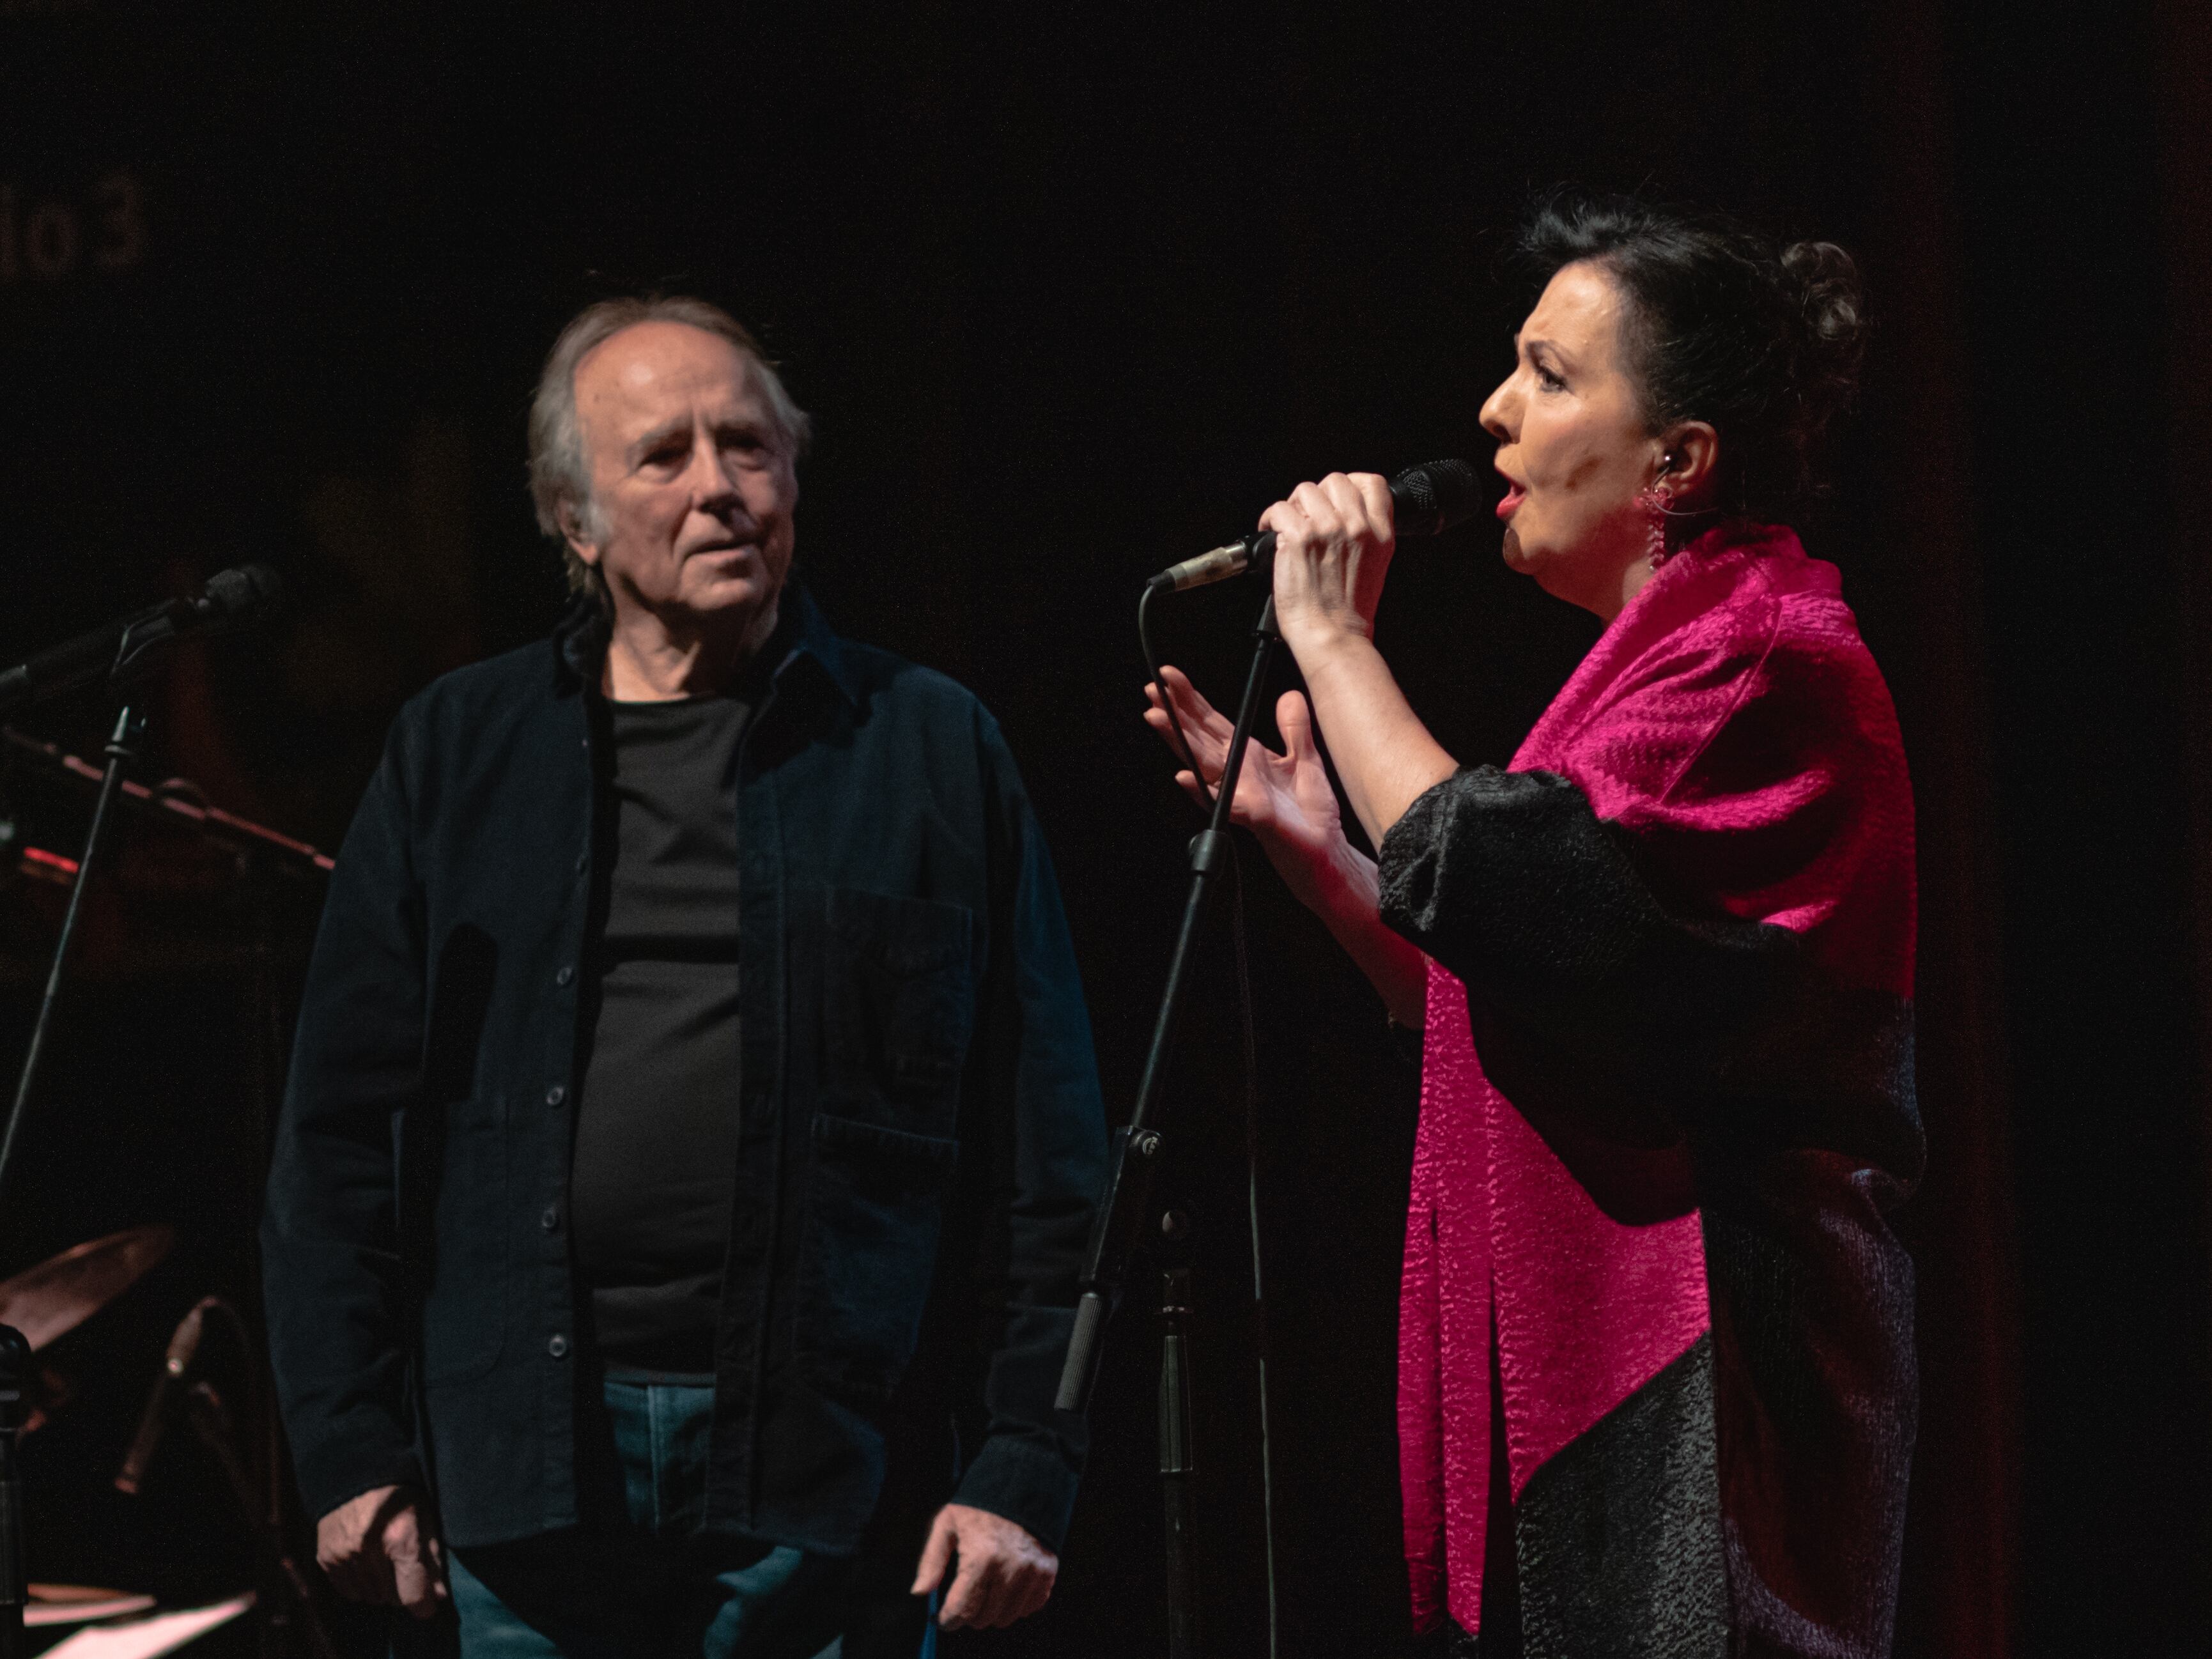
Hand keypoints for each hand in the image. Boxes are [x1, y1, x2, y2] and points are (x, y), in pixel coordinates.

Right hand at [316, 1485, 446, 1618]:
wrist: (355, 1474)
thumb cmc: (399, 1496)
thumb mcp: (425, 1518)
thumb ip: (433, 1559)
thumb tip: (438, 1597)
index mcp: (401, 1538)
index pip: (412, 1593)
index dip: (423, 1605)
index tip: (427, 1605)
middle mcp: (370, 1550)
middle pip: (392, 1598)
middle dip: (403, 1589)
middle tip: (404, 1568)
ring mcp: (344, 1556)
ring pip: (370, 1597)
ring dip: (381, 1588)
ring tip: (384, 1563)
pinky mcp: (326, 1559)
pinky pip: (348, 1591)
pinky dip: (360, 1585)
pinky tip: (365, 1565)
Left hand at [910, 1502, 1057, 1629]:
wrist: (1023, 1487)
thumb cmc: (979, 1507)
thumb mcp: (947, 1524)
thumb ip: (931, 1560)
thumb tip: (919, 1593)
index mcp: (981, 1558)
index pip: (961, 1609)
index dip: (948, 1620)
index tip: (943, 1619)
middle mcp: (1009, 1570)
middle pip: (982, 1618)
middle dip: (968, 1614)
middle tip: (964, 1598)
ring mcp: (1032, 1574)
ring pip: (1005, 1618)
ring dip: (991, 1612)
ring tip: (985, 1591)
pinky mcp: (1047, 1574)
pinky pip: (1028, 1608)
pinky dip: (1015, 1605)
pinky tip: (1006, 1588)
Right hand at [1144, 668, 1351, 906]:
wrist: (1325, 851)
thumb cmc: (1312, 813)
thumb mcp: (1306, 758)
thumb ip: (1295, 728)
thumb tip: (1290, 695)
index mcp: (1247, 757)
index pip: (1212, 723)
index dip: (1191, 700)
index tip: (1172, 677)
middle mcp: (1237, 774)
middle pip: (1199, 737)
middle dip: (1175, 712)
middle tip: (1153, 688)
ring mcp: (1240, 794)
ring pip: (1202, 763)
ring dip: (1178, 741)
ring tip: (1157, 718)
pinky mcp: (1252, 815)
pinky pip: (1222, 801)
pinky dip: (1201, 789)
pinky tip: (1184, 776)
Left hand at [1260, 471, 1396, 648]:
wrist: (1333, 635)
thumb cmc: (1348, 611)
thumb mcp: (1375, 565)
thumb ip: (1365, 535)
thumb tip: (1340, 515)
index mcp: (1380, 533)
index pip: (1371, 483)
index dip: (1349, 486)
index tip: (1334, 501)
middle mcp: (1357, 527)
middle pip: (1335, 481)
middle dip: (1318, 496)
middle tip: (1308, 517)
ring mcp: (1328, 529)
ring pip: (1305, 490)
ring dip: (1293, 506)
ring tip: (1289, 527)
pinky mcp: (1300, 537)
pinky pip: (1279, 508)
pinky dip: (1270, 519)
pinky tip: (1272, 535)